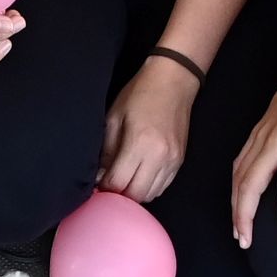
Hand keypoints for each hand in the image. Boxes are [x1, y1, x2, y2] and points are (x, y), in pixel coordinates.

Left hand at [99, 53, 200, 203]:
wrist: (174, 81)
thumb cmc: (140, 94)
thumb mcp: (115, 117)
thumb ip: (107, 150)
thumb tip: (100, 175)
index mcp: (140, 144)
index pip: (119, 182)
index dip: (105, 188)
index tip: (96, 184)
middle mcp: (160, 157)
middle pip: (136, 195)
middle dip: (119, 195)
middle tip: (109, 185)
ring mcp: (173, 161)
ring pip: (151, 195)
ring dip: (135, 193)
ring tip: (124, 180)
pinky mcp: (180, 162)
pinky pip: (163, 187)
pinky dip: (149, 187)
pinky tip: (139, 176)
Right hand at [230, 58, 276, 250]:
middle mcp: (274, 143)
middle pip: (251, 185)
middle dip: (244, 216)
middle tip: (246, 241)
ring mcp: (262, 136)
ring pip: (240, 174)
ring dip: (236, 202)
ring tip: (238, 227)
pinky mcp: (257, 130)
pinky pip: (240, 160)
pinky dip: (235, 182)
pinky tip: (237, 194)